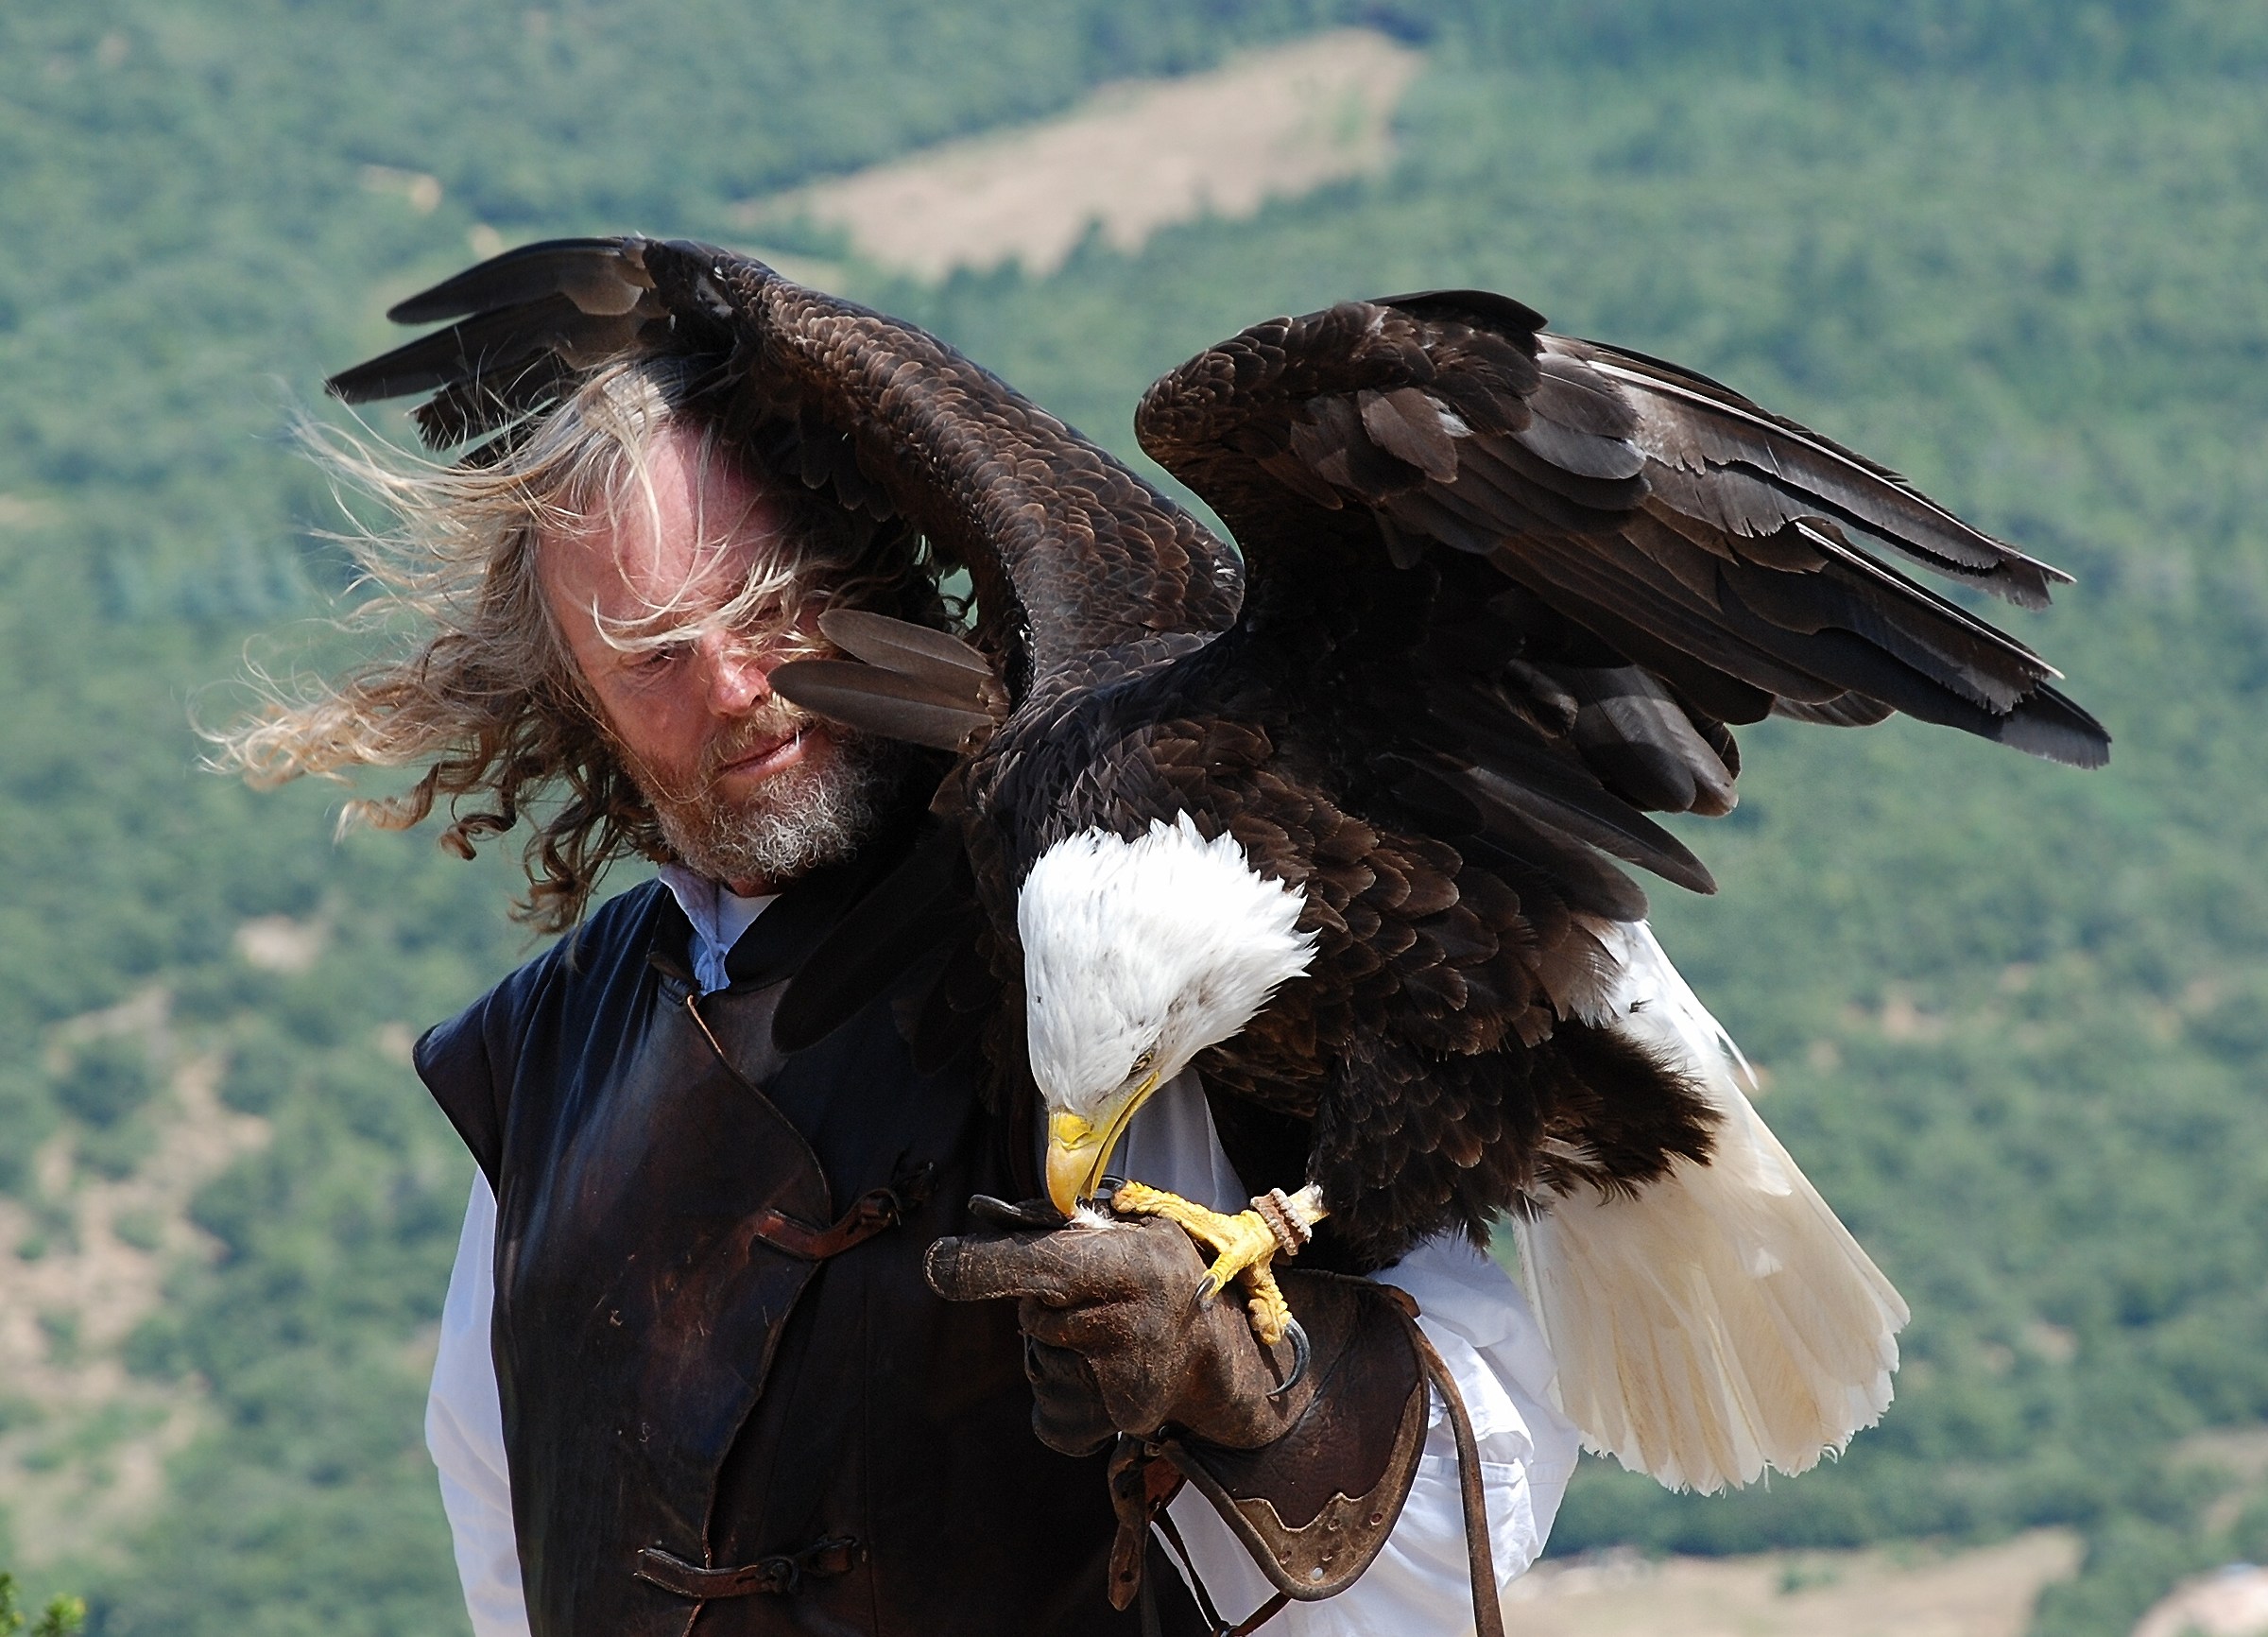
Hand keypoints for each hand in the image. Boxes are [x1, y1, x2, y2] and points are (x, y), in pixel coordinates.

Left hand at [925, 1209, 1312, 1455]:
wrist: (1218, 1350)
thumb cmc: (1160, 1270)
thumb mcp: (1132, 1228)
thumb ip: (1065, 1226)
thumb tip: (983, 1214)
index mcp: (1140, 1262)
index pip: (1049, 1265)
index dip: (988, 1265)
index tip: (938, 1263)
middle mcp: (1136, 1321)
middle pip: (1036, 1317)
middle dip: (1035, 1302)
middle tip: (1072, 1293)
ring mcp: (1129, 1375)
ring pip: (1040, 1352)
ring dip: (1053, 1340)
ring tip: (1105, 1328)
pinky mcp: (1120, 1417)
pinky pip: (1051, 1404)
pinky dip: (1061, 1386)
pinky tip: (1102, 1370)